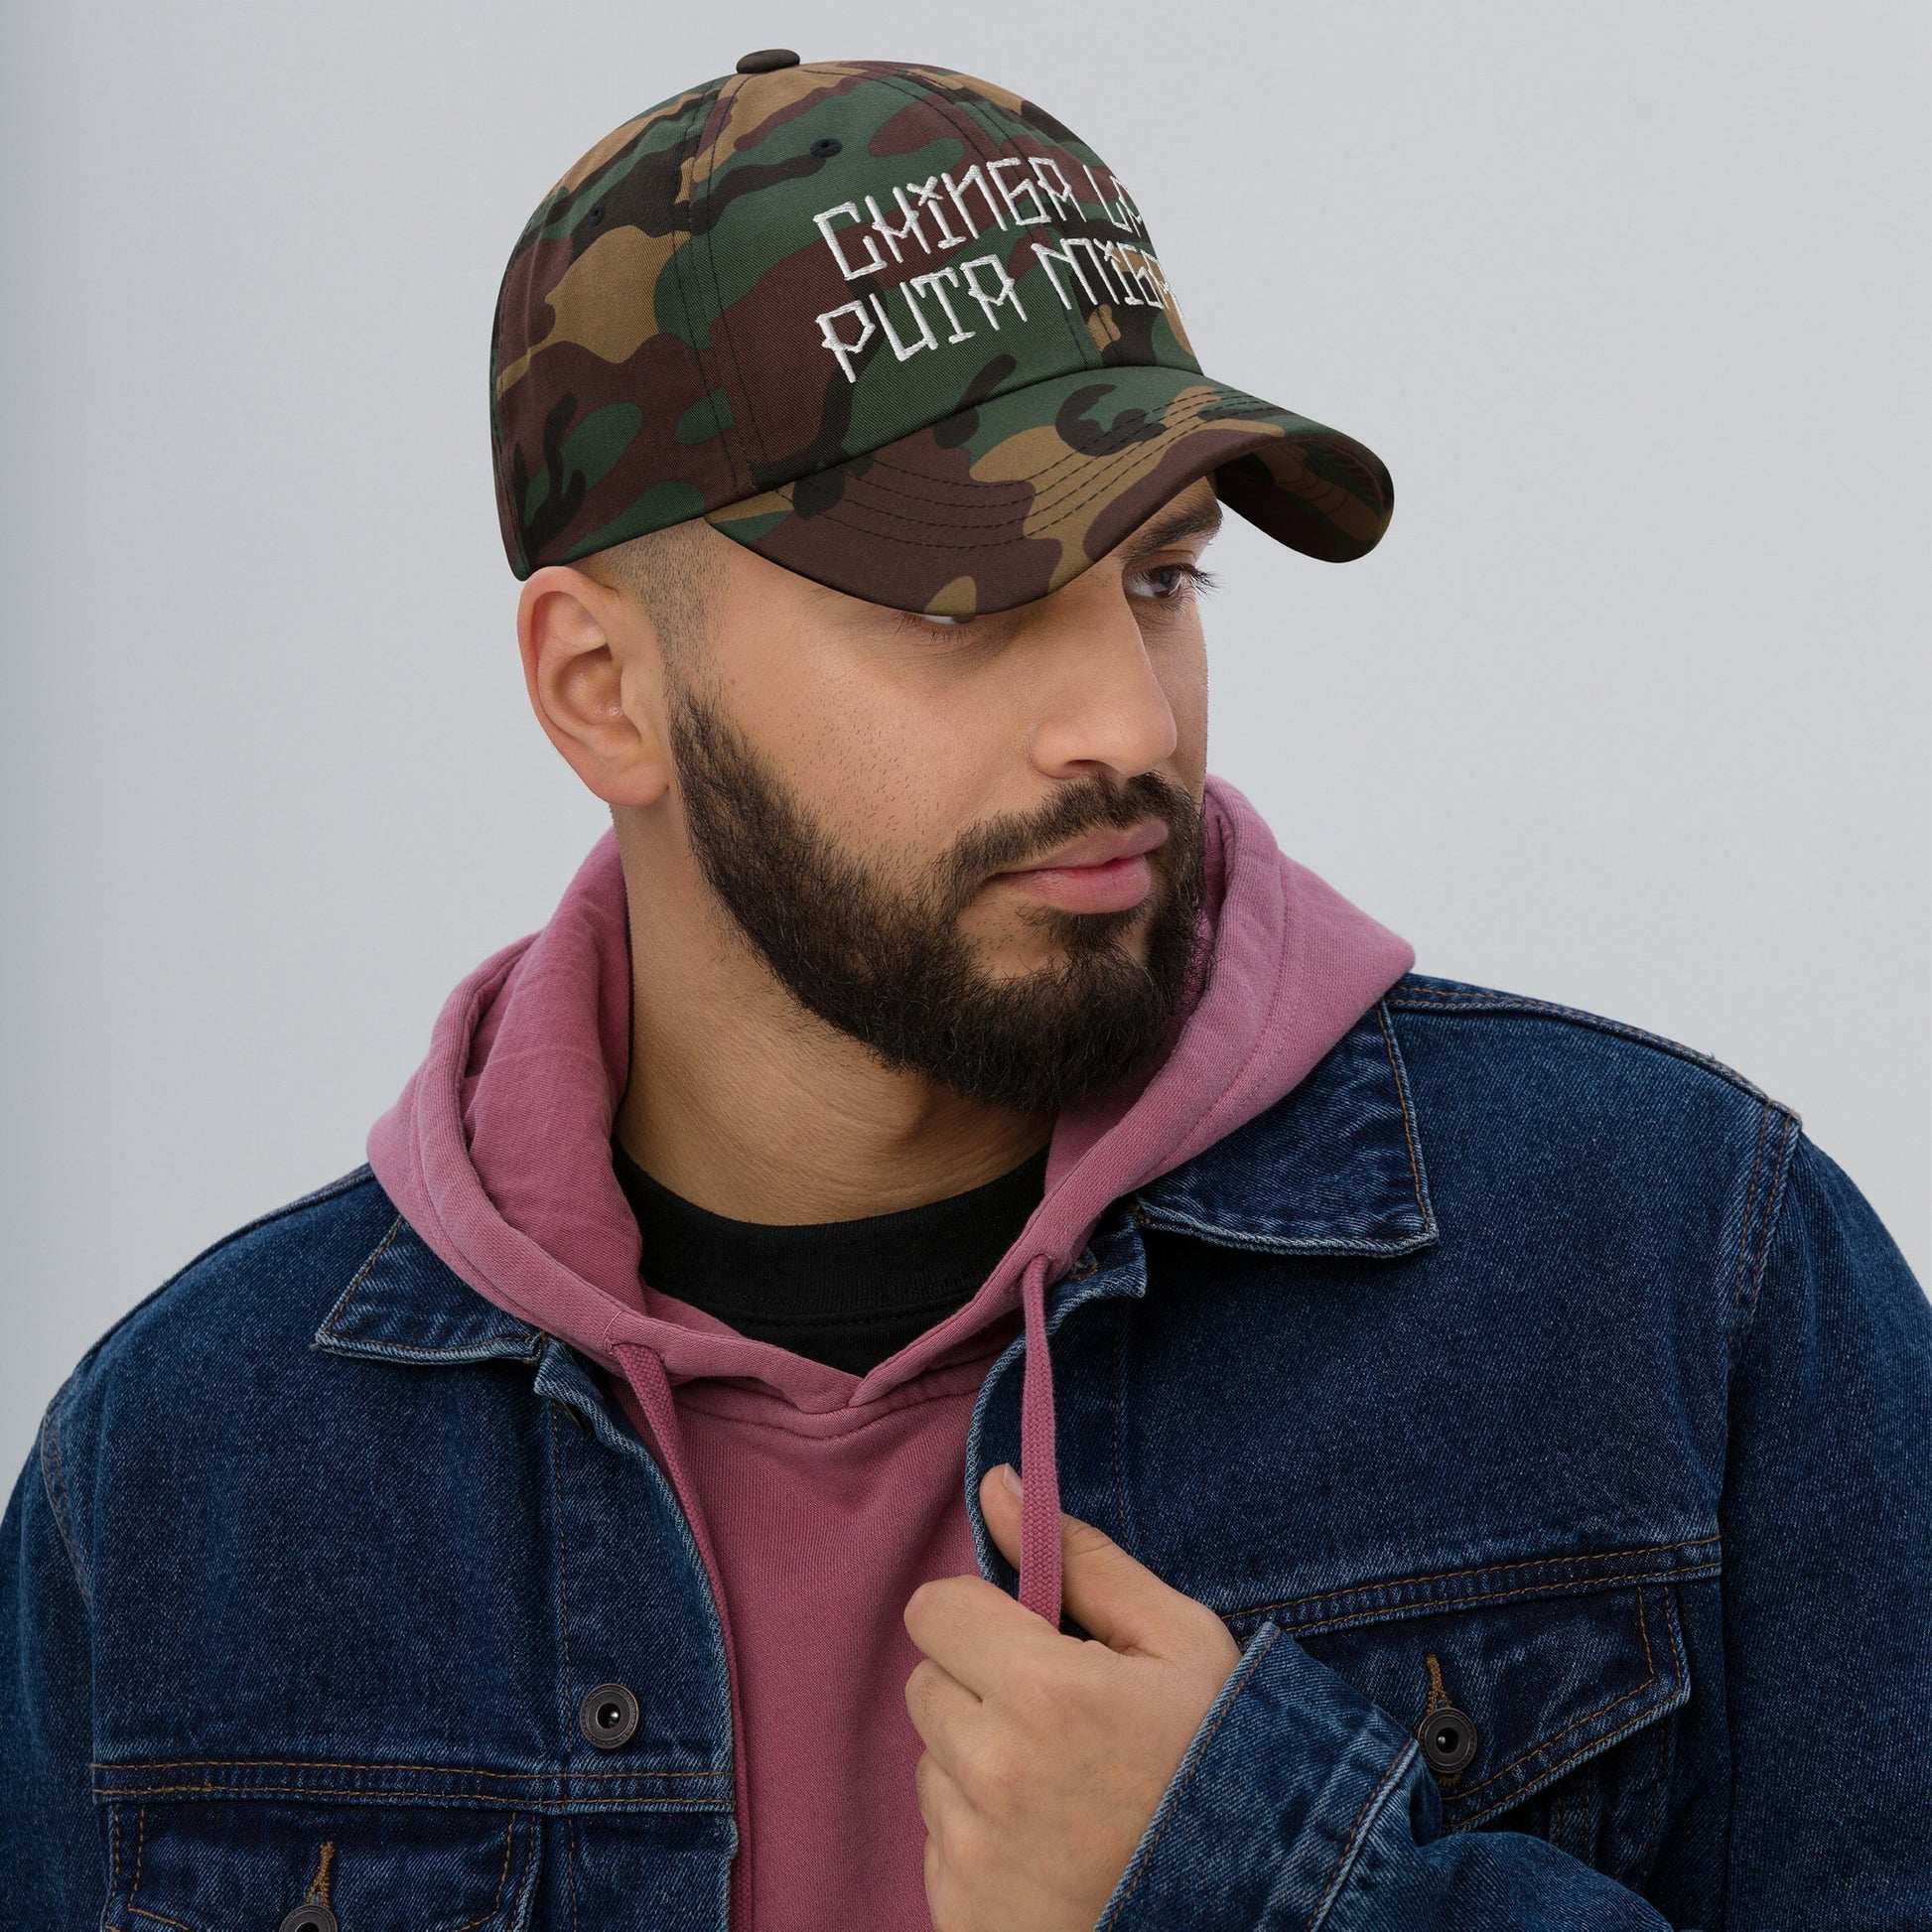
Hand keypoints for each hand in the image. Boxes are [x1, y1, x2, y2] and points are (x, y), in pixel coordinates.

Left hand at [903, 1463, 1241, 1931]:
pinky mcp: (960, 1917)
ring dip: (978, 1765)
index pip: (933, 1611)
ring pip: (931, 1765)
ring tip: (1065, 1791)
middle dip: (980, 1688)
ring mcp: (972, 1857)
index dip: (980, 1616)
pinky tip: (1052, 1847)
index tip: (1028, 1641)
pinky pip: (938, 1845)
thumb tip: (1001, 1486)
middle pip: (927, 1685)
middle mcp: (993, 1774)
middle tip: (1059, 1722)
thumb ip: (1080, 1558)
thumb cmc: (1222, 1764)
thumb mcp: (1181, 1642)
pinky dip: (981, 1839)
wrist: (1255, 1908)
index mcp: (1044, 1691)